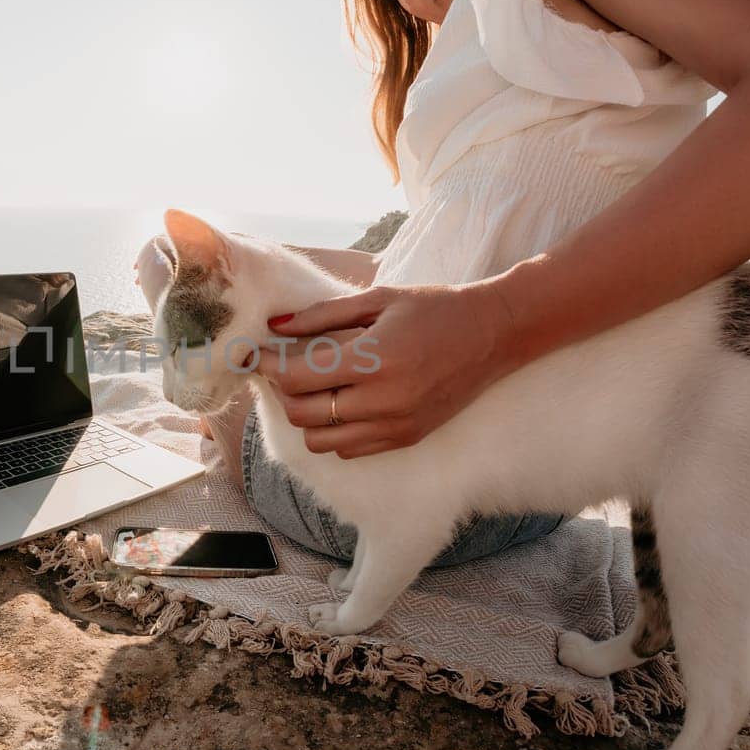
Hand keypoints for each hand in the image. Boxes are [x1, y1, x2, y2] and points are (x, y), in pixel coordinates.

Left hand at [251, 283, 518, 457]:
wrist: (494, 333)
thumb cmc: (435, 308)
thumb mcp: (378, 300)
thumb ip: (322, 314)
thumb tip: (275, 325)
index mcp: (376, 358)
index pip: (299, 377)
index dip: (268, 366)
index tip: (255, 354)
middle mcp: (384, 399)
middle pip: (303, 414)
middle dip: (283, 392)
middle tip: (284, 369)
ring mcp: (396, 424)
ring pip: (321, 440)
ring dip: (307, 416)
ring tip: (315, 387)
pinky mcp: (407, 437)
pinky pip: (350, 449)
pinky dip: (335, 431)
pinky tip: (342, 403)